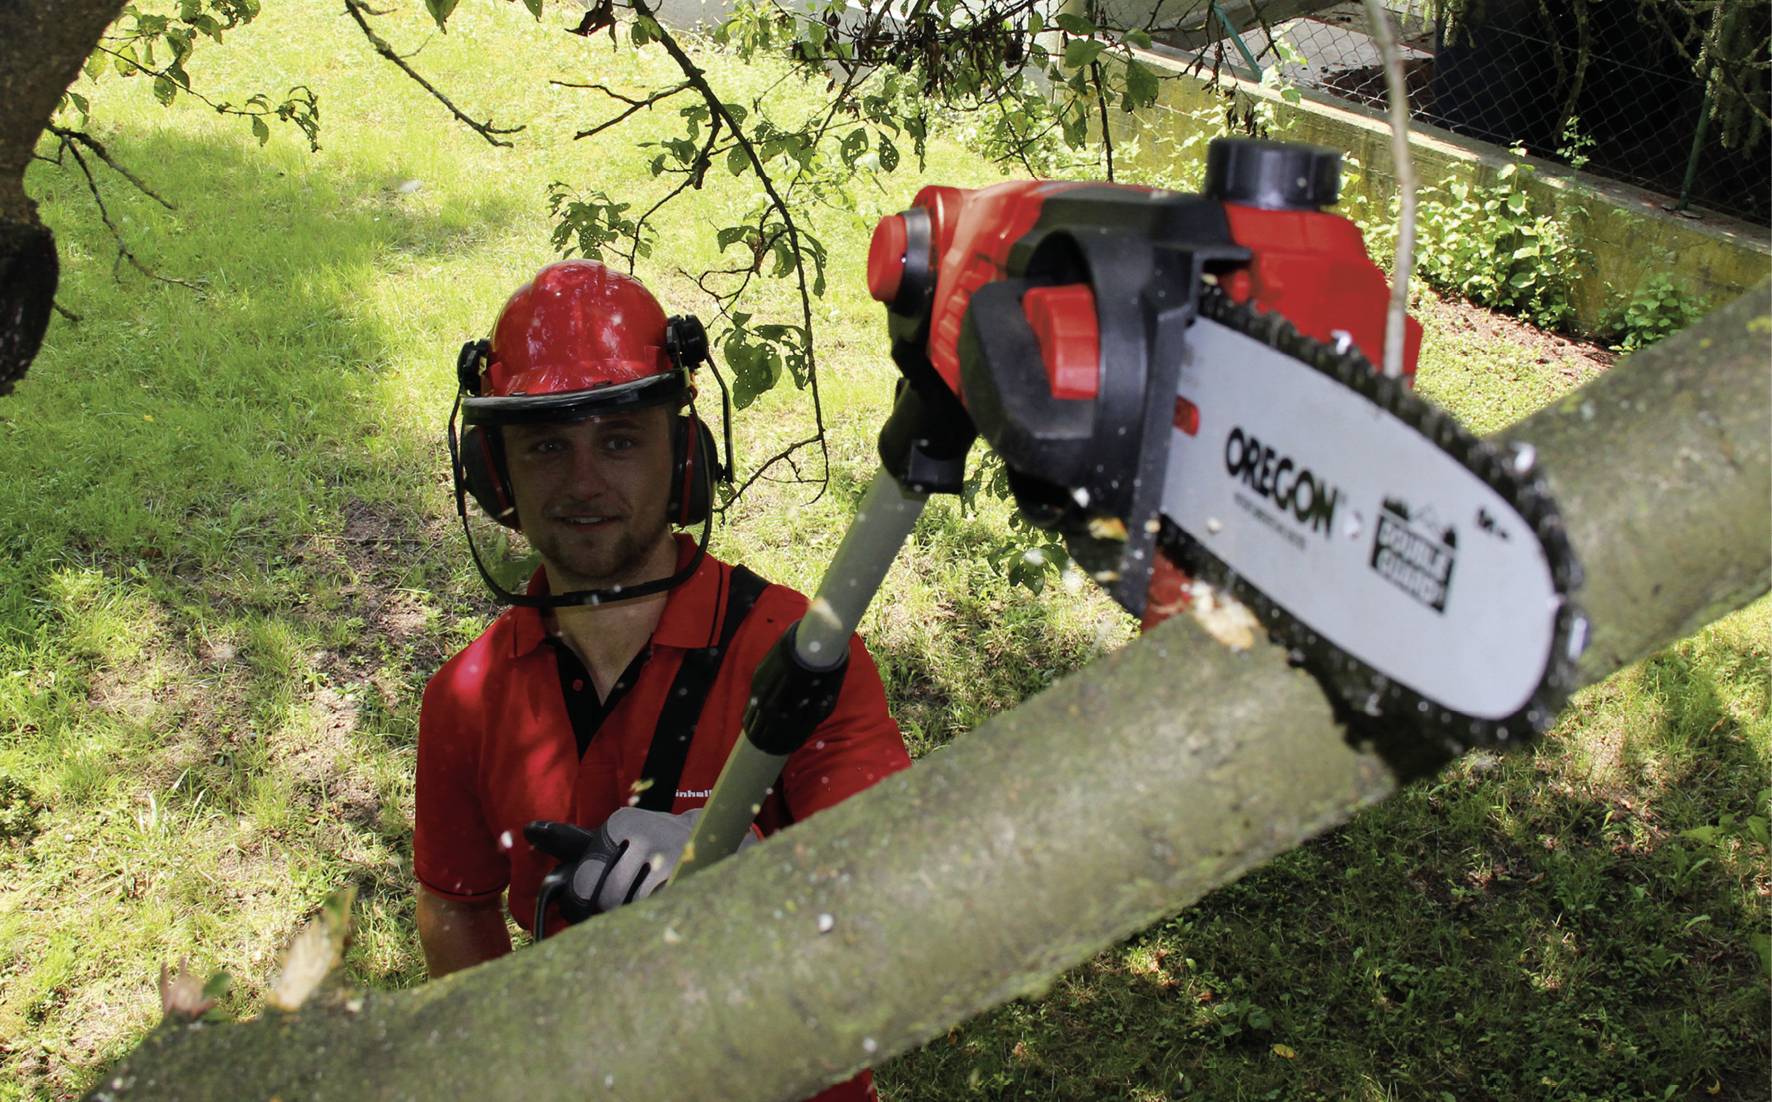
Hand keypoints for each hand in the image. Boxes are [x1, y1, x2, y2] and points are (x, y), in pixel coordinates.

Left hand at [525, 807, 755, 924]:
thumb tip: (527, 830)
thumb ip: (569, 841)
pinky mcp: (693, 875)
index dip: (582, 908)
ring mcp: (672, 853)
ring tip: (644, 907)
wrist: (712, 837)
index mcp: (619, 823)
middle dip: (610, 914)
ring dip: (634, 918)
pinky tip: (661, 908)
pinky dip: (654, 919)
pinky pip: (657, 913)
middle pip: (607, 900)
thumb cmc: (646, 844)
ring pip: (633, 909)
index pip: (582, 883)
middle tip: (621, 912)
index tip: (591, 912)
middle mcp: (644, 831)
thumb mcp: (610, 838)